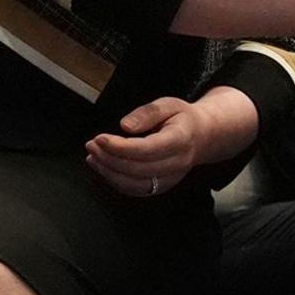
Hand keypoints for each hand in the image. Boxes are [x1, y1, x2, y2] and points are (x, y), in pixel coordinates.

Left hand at [84, 88, 258, 196]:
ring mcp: (171, 178)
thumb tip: (125, 126)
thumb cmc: (183, 119)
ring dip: (109, 173)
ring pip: (136, 184)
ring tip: (93, 157)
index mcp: (180, 140)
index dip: (120, 147)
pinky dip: (116, 182)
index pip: (147, 149)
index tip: (100, 138)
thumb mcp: (168, 104)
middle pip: (138, 169)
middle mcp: (177, 163)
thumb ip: (147, 112)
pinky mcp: (162, 186)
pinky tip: (103, 168)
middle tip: (92, 145)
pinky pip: (137, 190)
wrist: (202, 137)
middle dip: (109, 159)